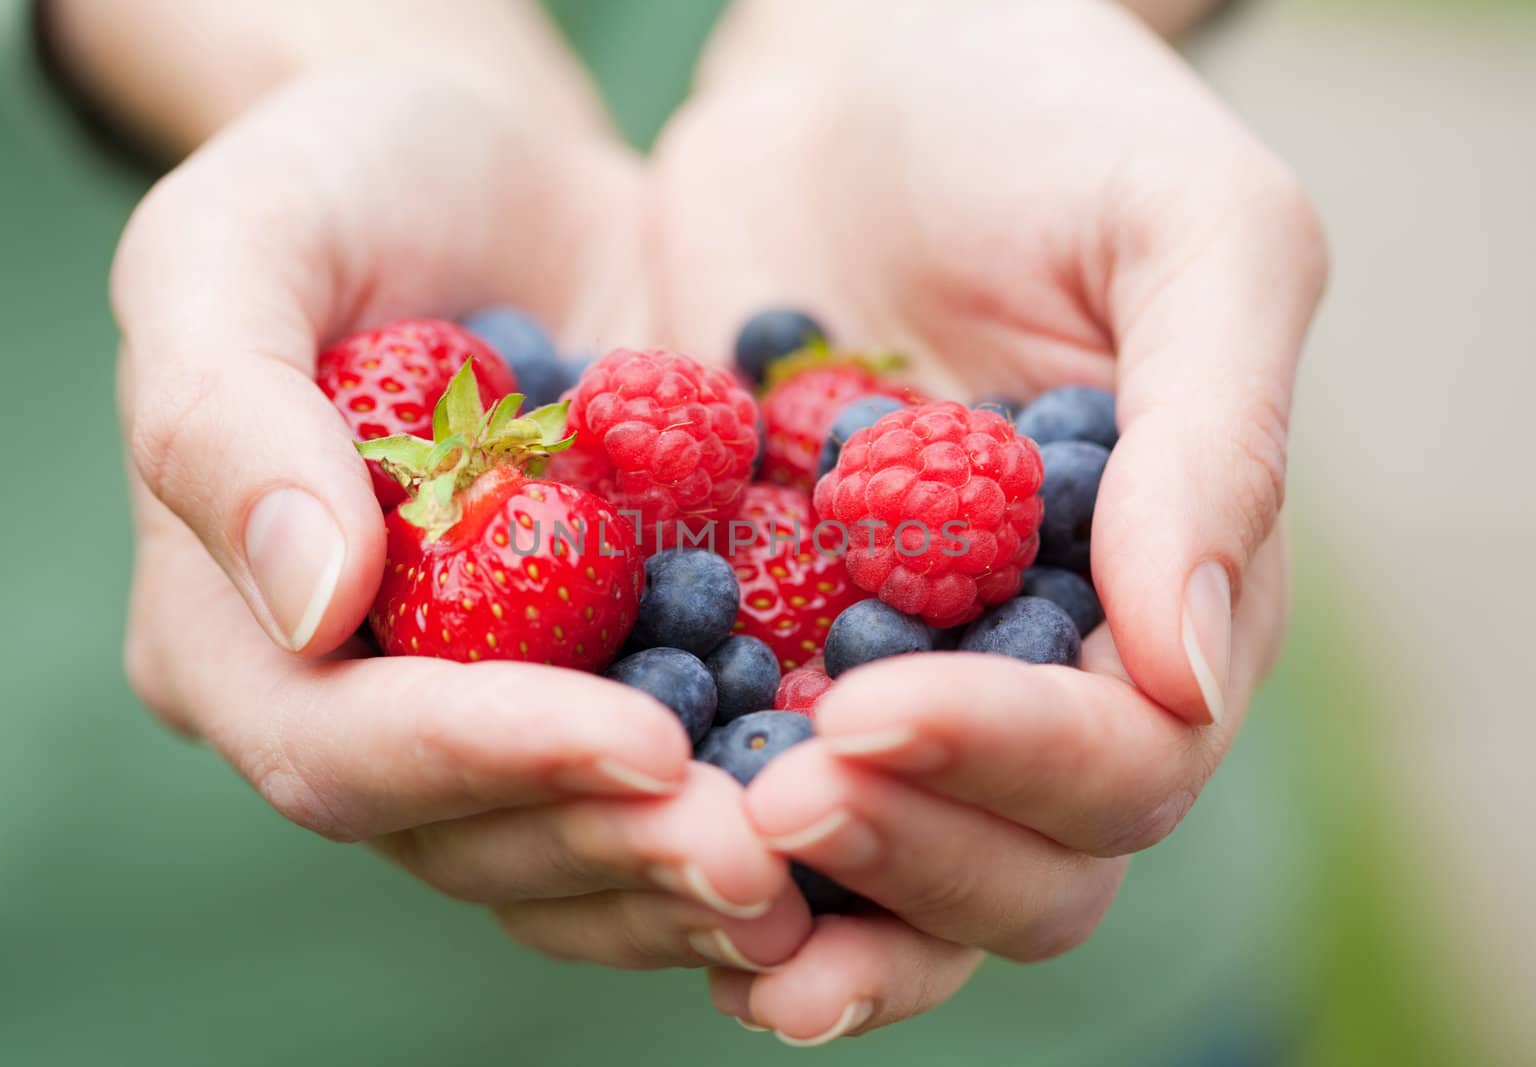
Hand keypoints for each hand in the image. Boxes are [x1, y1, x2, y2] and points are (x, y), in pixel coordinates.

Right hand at [115, 68, 811, 971]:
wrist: (500, 175)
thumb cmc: (343, 179)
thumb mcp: (238, 245)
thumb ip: (231, 417)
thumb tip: (310, 606)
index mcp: (232, 633)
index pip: (338, 745)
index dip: (485, 758)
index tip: (639, 743)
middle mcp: (358, 704)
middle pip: (464, 836)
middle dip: (613, 844)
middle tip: (759, 854)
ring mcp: (488, 704)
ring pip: (569, 851)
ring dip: (686, 871)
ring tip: (814, 870)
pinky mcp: (603, 679)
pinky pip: (662, 787)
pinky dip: (745, 811)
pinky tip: (846, 821)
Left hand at [651, 0, 1325, 1040]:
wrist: (857, 55)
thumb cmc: (1046, 112)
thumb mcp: (1189, 235)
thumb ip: (1216, 444)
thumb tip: (1189, 670)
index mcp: (1160, 591)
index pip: (1126, 757)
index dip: (1014, 762)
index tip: (878, 708)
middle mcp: (1033, 659)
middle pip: (1016, 859)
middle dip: (907, 854)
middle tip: (774, 803)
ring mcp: (891, 657)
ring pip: (882, 857)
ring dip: (803, 901)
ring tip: (697, 878)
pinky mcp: (761, 627)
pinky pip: (737, 766)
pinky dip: (693, 826)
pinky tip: (623, 837)